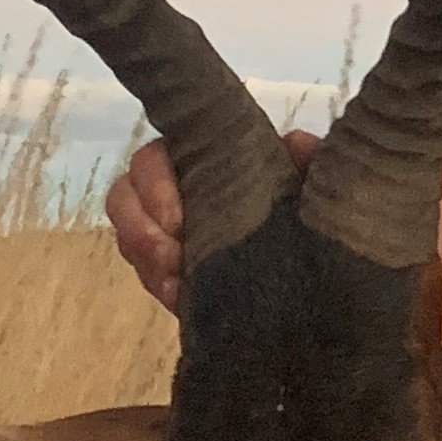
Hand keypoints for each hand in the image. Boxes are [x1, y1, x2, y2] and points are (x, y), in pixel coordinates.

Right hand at [107, 127, 317, 311]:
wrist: (317, 267)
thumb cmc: (305, 208)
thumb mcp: (312, 182)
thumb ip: (309, 159)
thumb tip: (295, 141)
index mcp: (200, 161)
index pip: (153, 158)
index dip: (153, 186)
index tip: (178, 222)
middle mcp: (174, 190)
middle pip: (124, 196)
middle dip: (140, 229)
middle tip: (173, 257)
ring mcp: (165, 232)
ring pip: (129, 237)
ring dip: (146, 261)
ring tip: (176, 283)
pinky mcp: (170, 269)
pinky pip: (147, 274)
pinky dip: (160, 286)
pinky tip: (181, 299)